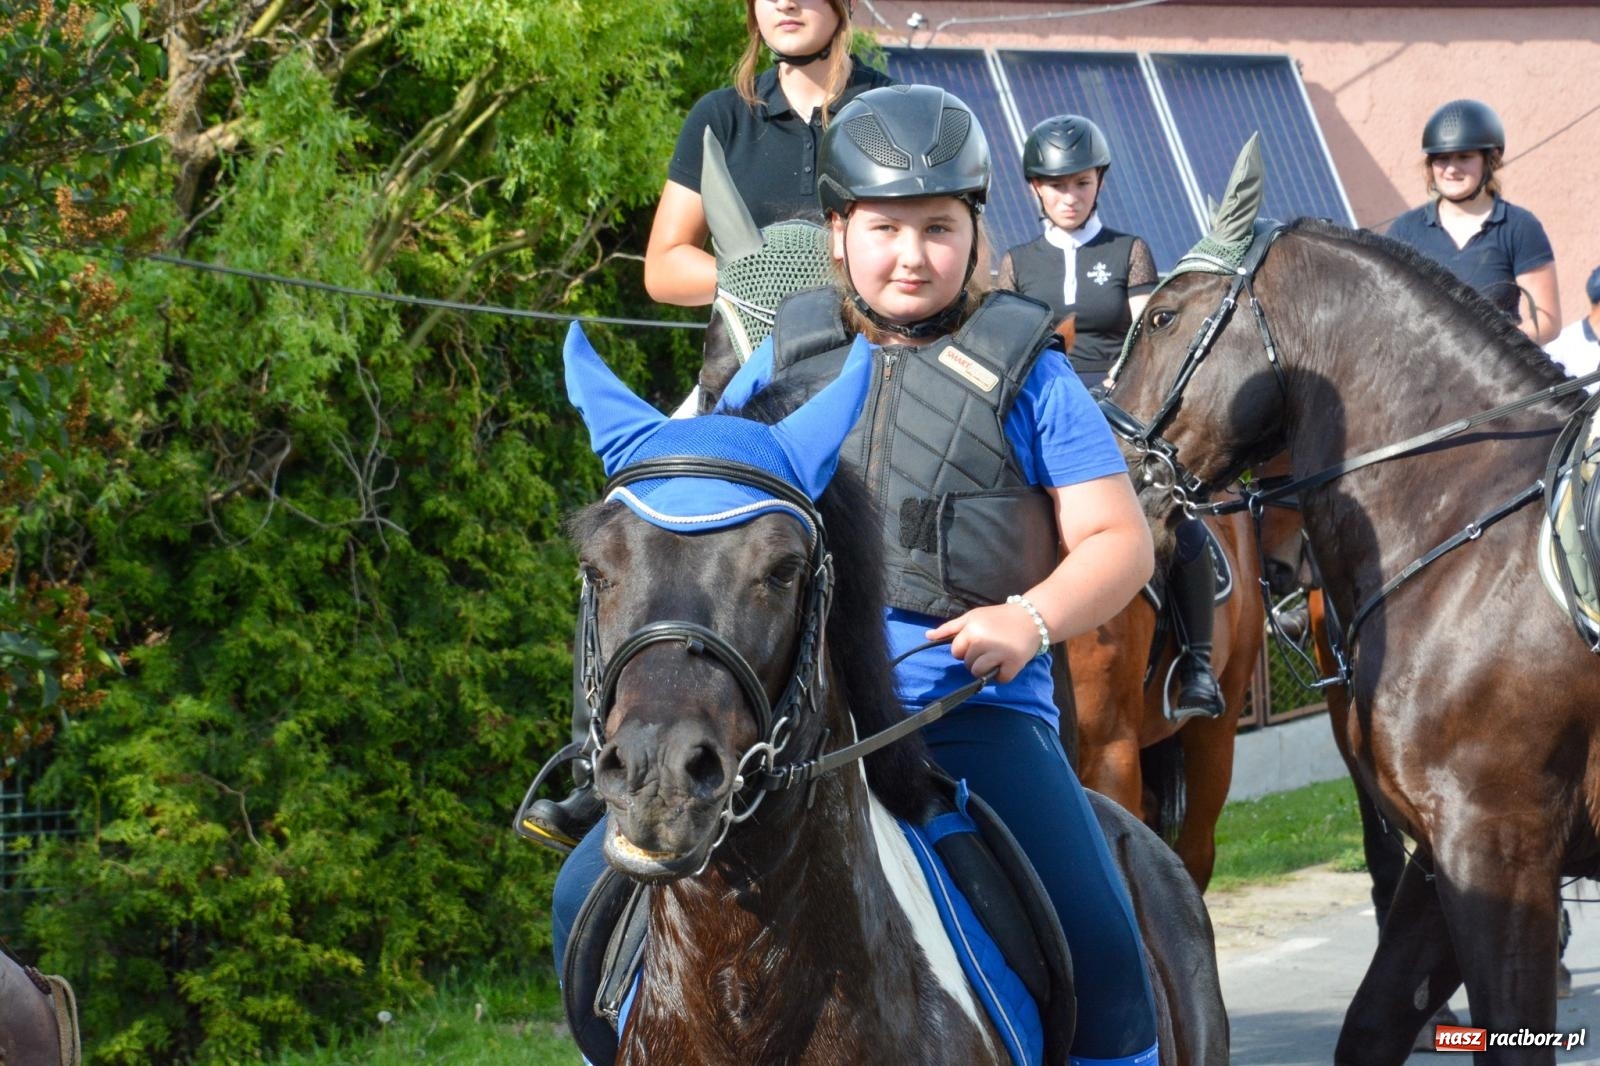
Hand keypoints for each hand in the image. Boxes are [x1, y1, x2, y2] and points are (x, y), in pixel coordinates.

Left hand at [925, 602, 1043, 683]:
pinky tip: (1007, 662)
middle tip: (991, 647)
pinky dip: (1003, 674)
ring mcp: (999, 653)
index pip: (956, 652)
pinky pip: (1000, 679)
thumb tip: (927, 636)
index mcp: (971, 629)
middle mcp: (983, 641)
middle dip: (976, 659)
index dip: (965, 649)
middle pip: (967, 664)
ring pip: (979, 674)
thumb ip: (950, 628)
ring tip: (997, 656)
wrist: (1031, 617)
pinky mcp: (1014, 664)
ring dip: (987, 669)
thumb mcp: (972, 617)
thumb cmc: (998, 617)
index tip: (977, 642)